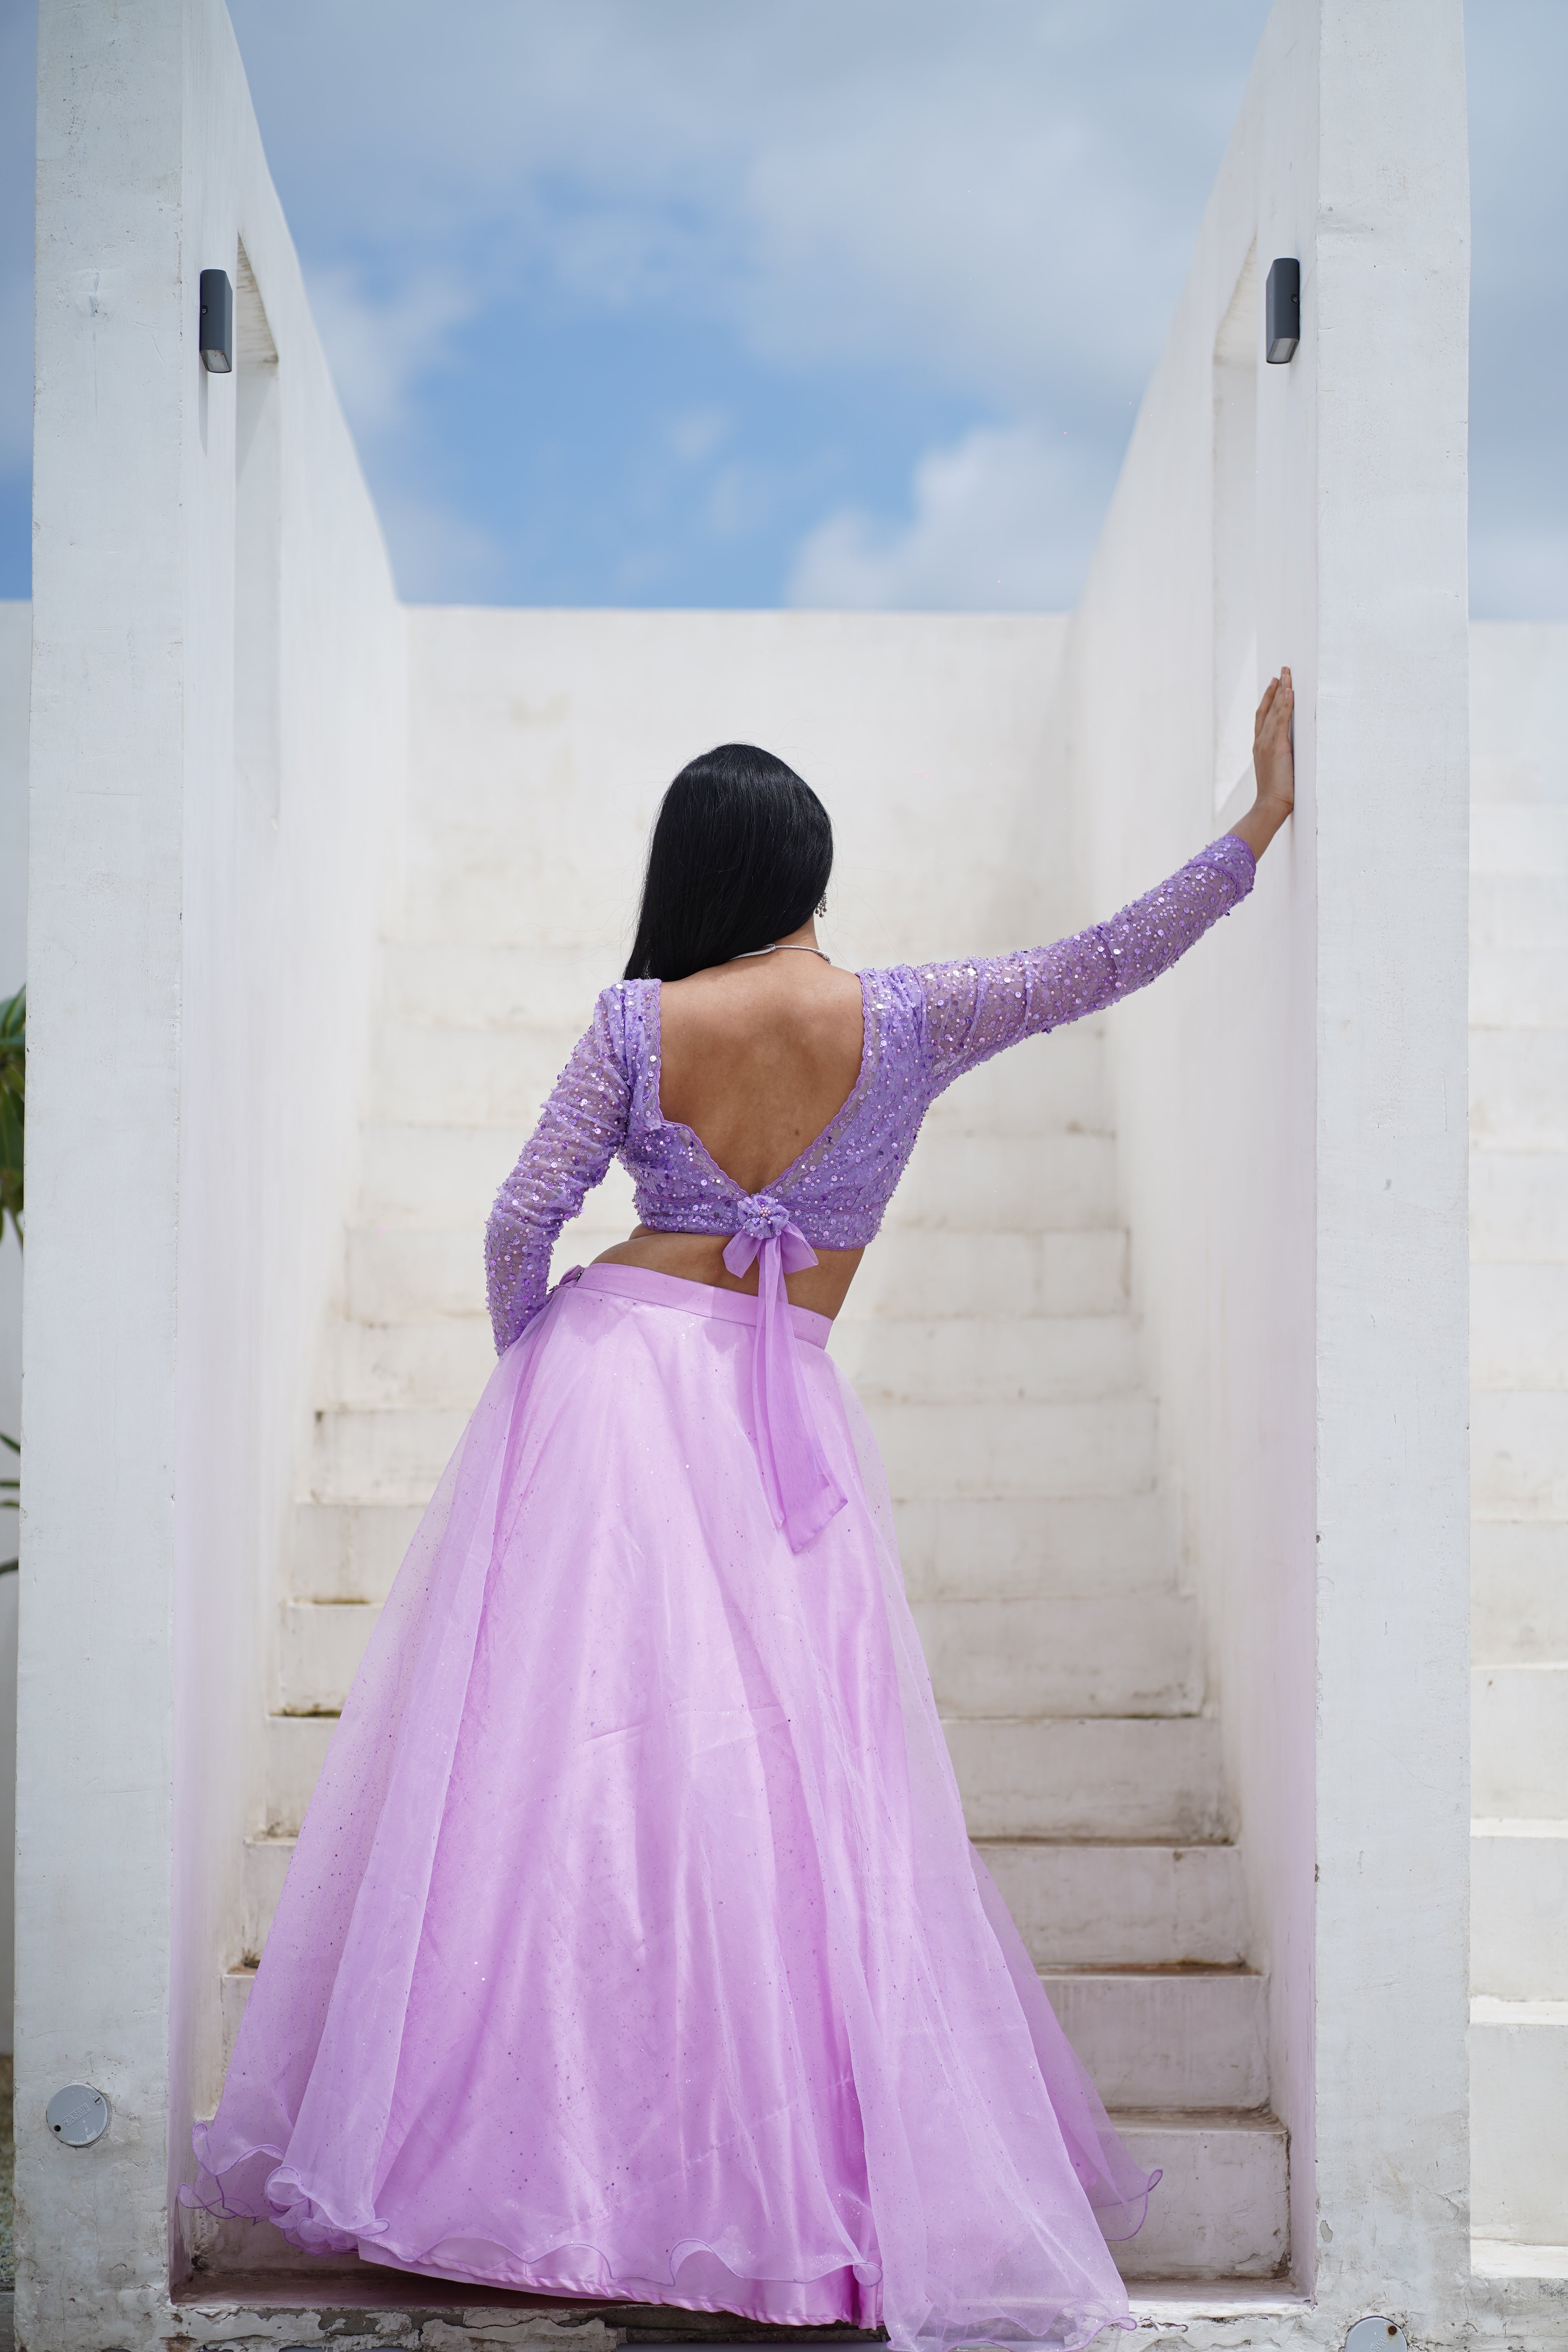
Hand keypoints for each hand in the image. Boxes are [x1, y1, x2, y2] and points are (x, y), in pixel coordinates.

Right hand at [1228, 667, 1294, 860]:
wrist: (1270, 805)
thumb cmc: (1276, 794)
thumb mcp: (1277, 770)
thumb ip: (1280, 757)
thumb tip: (1289, 751)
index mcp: (1259, 747)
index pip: (1263, 717)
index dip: (1268, 699)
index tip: (1275, 684)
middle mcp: (1261, 741)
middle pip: (1267, 708)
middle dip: (1275, 689)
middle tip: (1282, 671)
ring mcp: (1267, 743)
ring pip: (1275, 711)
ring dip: (1282, 691)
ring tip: (1287, 675)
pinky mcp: (1278, 746)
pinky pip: (1282, 720)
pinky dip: (1285, 705)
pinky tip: (1290, 692)